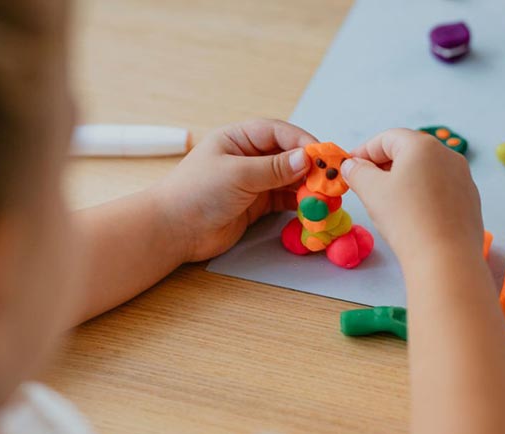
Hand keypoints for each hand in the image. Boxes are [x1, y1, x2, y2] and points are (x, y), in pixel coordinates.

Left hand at [150, 119, 316, 261]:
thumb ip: (273, 168)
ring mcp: (253, 181)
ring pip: (289, 179)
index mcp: (239, 138)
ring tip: (326, 197)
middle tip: (331, 180)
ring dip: (308, 187)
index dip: (303, 143)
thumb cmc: (195, 192)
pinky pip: (285, 200)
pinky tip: (311, 208)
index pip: (279, 133)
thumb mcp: (237, 174)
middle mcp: (248, 157)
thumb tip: (306, 158)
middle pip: (288, 156)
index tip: (323, 157)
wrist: (173, 230)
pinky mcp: (256, 204)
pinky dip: (299, 204)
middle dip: (311, 167)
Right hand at [342, 128, 482, 262]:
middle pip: (408, 152)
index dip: (364, 151)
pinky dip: (422, 196)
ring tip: (386, 203)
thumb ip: (357, 172)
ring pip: (425, 172)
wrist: (446, 259)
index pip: (387, 138)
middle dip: (383, 166)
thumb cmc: (406, 219)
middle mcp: (448, 155)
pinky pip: (440, 191)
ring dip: (402, 181)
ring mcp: (463, 178)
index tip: (349, 167)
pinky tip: (411, 216)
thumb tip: (352, 166)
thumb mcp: (371, 191)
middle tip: (364, 185)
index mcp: (423, 146)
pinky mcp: (470, 201)